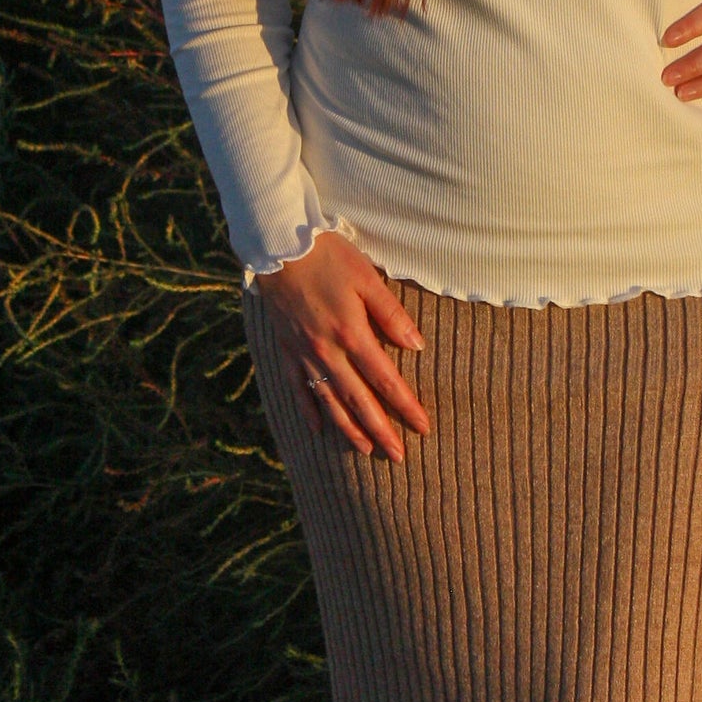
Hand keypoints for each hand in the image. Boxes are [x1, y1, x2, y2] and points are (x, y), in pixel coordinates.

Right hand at [252, 232, 430, 461]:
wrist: (278, 245)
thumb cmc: (328, 256)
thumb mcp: (367, 277)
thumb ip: (392, 314)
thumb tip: (416, 346)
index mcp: (351, 333)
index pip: (386, 380)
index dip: (406, 406)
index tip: (423, 427)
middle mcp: (326, 351)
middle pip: (358, 401)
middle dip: (381, 431)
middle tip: (398, 456)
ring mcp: (304, 353)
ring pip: (329, 401)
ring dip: (349, 429)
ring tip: (365, 450)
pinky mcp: (286, 349)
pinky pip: (298, 388)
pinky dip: (309, 410)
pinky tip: (319, 429)